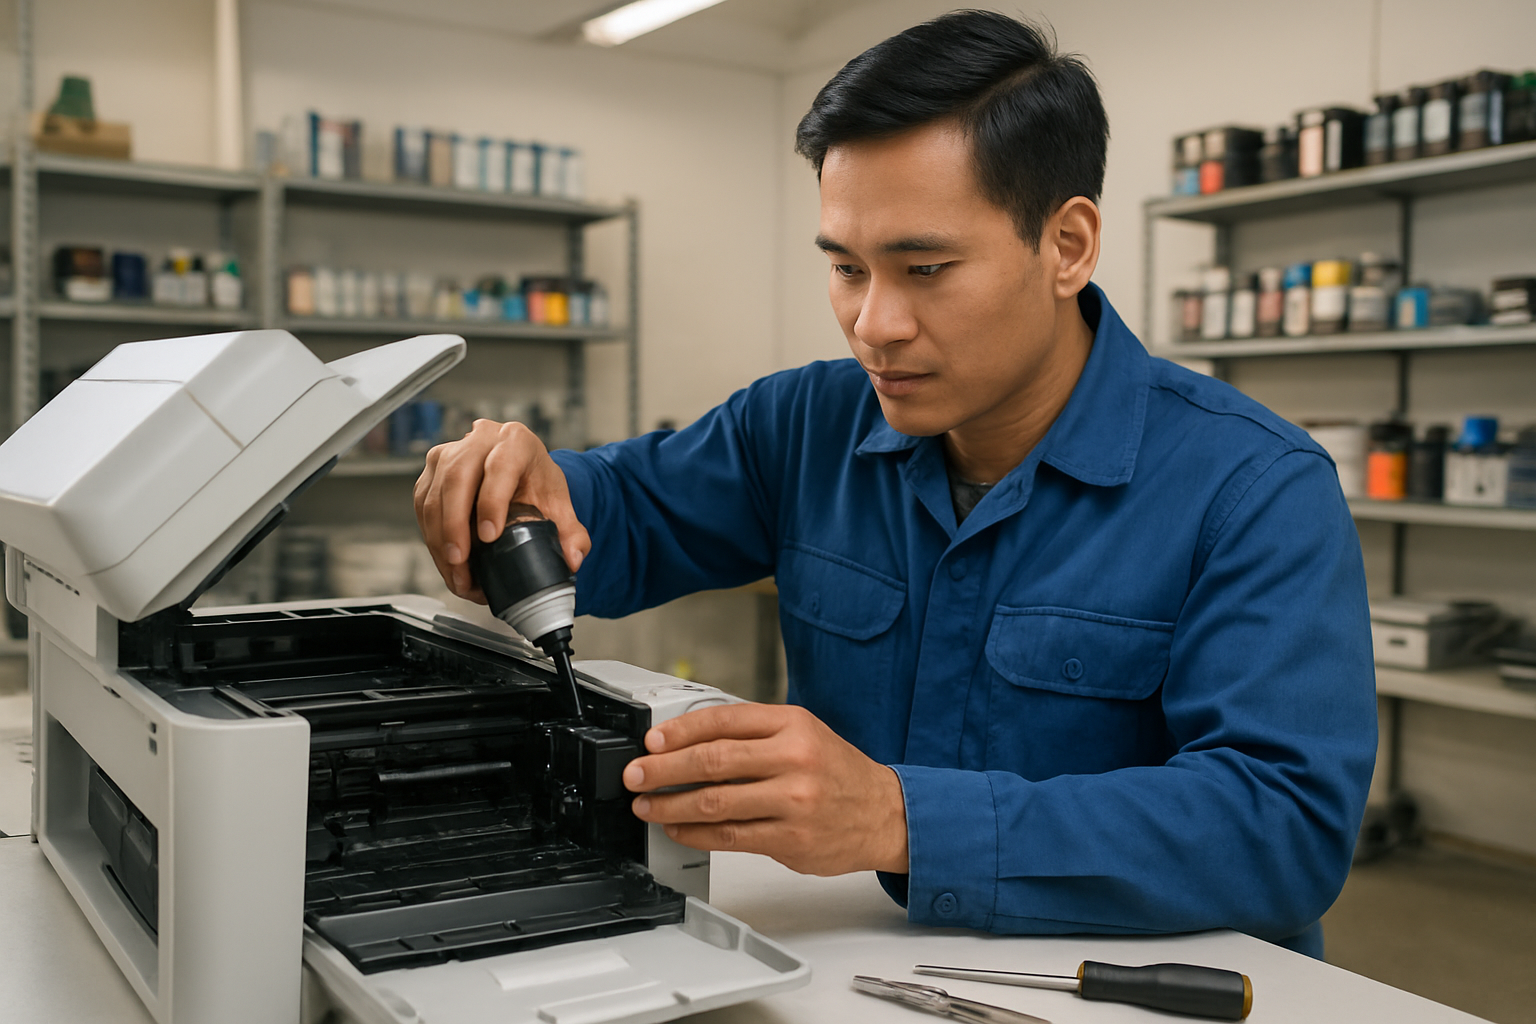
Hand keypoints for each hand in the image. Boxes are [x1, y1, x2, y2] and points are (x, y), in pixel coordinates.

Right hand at [413, 419, 590, 601]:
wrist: (521, 472)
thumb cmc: (537, 482)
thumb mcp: (560, 504)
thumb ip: (572, 533)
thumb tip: (572, 559)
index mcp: (517, 441)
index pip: (500, 466)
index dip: (491, 502)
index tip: (489, 537)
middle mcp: (479, 440)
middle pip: (457, 478)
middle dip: (454, 526)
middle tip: (461, 562)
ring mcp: (450, 453)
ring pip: (434, 493)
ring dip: (439, 539)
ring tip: (455, 573)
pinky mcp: (432, 472)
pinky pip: (423, 505)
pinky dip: (431, 537)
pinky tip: (446, 563)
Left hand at [622, 703, 908, 875]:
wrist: (885, 814)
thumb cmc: (838, 773)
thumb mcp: (803, 734)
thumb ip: (754, 734)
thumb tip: (689, 741)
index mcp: (793, 724)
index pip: (723, 721)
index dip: (679, 732)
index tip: (651, 742)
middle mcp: (793, 759)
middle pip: (712, 761)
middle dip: (663, 769)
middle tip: (637, 775)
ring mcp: (792, 801)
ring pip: (714, 803)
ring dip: (670, 806)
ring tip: (648, 806)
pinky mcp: (789, 839)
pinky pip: (729, 837)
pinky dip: (695, 834)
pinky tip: (678, 829)